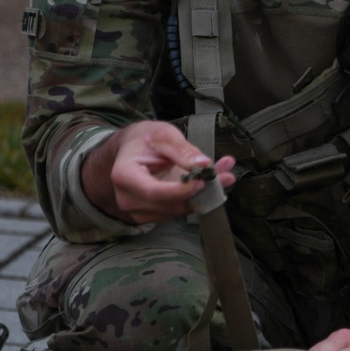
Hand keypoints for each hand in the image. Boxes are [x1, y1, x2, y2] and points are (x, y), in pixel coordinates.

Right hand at [81, 119, 235, 224]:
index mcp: (124, 175)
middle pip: (169, 205)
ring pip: (177, 211)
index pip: (154, 192)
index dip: (181, 191)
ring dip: (202, 196)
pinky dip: (196, 199)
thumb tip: (203, 165)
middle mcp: (127, 198)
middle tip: (225, 175)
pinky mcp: (152, 216)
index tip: (203, 181)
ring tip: (220, 174)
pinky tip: (207, 183)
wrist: (132, 149)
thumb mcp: (164, 135)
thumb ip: (182, 150)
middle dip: (199, 193)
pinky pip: (178, 212)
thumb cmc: (145, 139)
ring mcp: (138, 211)